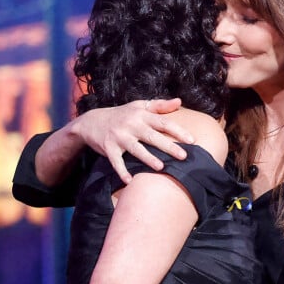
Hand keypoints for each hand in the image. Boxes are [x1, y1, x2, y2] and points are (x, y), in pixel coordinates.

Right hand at [76, 98, 193, 183]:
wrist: (91, 121)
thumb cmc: (121, 115)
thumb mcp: (139, 106)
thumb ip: (160, 105)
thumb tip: (179, 102)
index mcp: (141, 114)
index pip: (162, 122)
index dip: (178, 130)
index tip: (192, 140)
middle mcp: (131, 124)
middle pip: (152, 136)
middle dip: (168, 146)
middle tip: (184, 156)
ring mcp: (119, 136)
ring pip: (136, 149)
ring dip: (148, 158)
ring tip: (161, 167)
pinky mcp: (108, 148)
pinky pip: (116, 162)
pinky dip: (121, 171)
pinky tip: (129, 181)